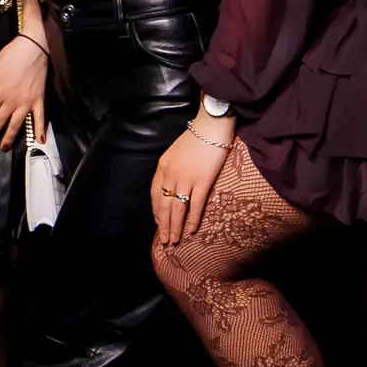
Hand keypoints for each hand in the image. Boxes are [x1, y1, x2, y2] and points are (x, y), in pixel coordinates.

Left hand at [0, 34, 47, 151]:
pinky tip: (39, 140)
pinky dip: (39, 130)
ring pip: (16, 124)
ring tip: (4, 148)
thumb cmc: (12, 55)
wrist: (34, 46)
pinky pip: (39, 118)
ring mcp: (26, 102)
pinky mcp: (39, 100)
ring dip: (9, 137)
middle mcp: (11, 101)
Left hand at [151, 112, 235, 245]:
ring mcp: (186, 179)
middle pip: (164, 205)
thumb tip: (173, 184)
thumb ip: (172, 168)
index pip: (156, 194)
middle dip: (163, 225)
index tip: (158, 222)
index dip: (156, 211)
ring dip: (174, 227)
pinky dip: (192, 220)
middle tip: (164, 241)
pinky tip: (191, 231)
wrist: (210, 126)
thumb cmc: (196, 137)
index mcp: (163, 167)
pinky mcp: (202, 181)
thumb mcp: (175, 151)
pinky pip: (195, 205)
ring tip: (174, 241)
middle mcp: (171, 175)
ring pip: (177, 209)